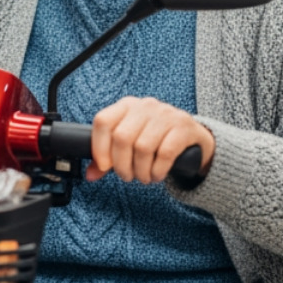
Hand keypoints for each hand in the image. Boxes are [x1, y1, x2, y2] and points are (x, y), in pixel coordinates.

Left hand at [88, 97, 214, 184]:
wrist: (191, 137)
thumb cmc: (154, 140)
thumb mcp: (130, 143)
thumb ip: (109, 158)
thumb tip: (90, 174)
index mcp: (126, 106)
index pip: (103, 121)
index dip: (99, 147)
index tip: (104, 166)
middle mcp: (145, 106)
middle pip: (122, 137)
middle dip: (122, 165)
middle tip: (128, 176)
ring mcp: (165, 114)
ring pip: (143, 147)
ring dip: (141, 171)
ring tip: (144, 177)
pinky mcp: (183, 127)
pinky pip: (165, 153)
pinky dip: (158, 170)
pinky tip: (157, 174)